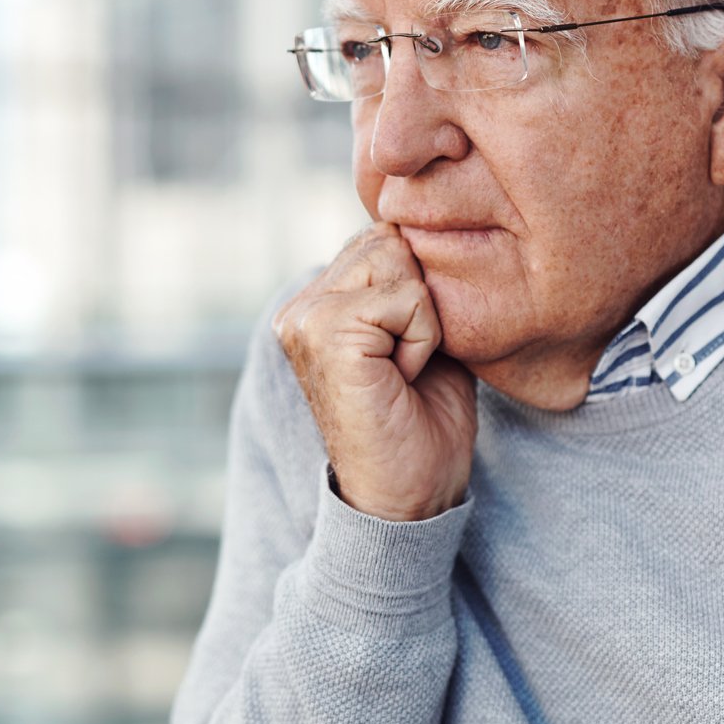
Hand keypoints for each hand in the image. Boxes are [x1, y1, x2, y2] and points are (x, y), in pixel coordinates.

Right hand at [272, 224, 476, 521]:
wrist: (409, 498)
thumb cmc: (423, 423)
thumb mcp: (420, 334)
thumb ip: (410, 281)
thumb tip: (423, 226)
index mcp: (316, 302)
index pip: (384, 236)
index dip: (421, 287)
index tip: (410, 353)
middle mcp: (299, 306)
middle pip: (389, 238)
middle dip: (421, 297)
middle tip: (408, 363)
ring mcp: (305, 318)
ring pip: (398, 260)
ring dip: (423, 319)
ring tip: (404, 370)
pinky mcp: (324, 334)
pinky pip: (406, 298)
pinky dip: (422, 339)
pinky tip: (401, 380)